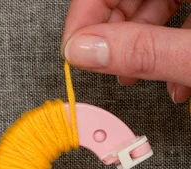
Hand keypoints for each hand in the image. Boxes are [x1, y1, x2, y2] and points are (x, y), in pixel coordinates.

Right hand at [61, 0, 190, 102]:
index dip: (83, 17)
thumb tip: (87, 52)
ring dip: (137, 47)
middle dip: (111, 36)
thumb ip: (144, 51)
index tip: (74, 51)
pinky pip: (176, 18)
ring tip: (136, 76)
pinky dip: (165, 48)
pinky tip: (170, 76)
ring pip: (150, 9)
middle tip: (103, 67)